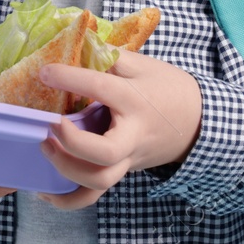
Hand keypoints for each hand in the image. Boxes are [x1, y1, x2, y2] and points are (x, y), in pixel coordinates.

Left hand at [31, 47, 202, 210]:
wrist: (199, 121)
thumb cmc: (167, 88)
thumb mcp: (143, 65)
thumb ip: (110, 56)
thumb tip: (77, 43)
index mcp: (134, 100)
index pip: (101, 89)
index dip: (70, 79)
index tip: (44, 72)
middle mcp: (132, 135)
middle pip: (105, 154)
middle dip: (72, 143)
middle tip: (51, 125)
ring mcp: (128, 159)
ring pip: (100, 181)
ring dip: (67, 170)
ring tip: (45, 148)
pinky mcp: (122, 172)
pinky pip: (95, 195)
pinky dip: (69, 200)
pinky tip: (45, 194)